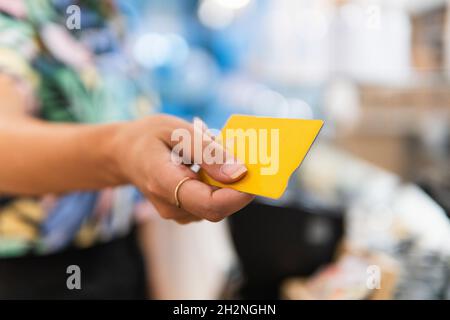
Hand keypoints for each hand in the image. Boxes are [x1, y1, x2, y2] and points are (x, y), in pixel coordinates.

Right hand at [112, 115, 253, 223]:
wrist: (125, 153)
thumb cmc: (150, 137)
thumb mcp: (178, 132)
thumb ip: (208, 152)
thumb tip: (240, 172)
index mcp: (164, 183)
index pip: (209, 204)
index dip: (239, 195)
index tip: (257, 175)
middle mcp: (170, 206)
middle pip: (217, 208)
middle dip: (239, 187)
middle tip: (252, 160)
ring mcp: (176, 212)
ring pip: (216, 206)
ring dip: (230, 184)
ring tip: (226, 155)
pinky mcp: (184, 210)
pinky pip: (210, 202)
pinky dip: (221, 186)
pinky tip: (215, 165)